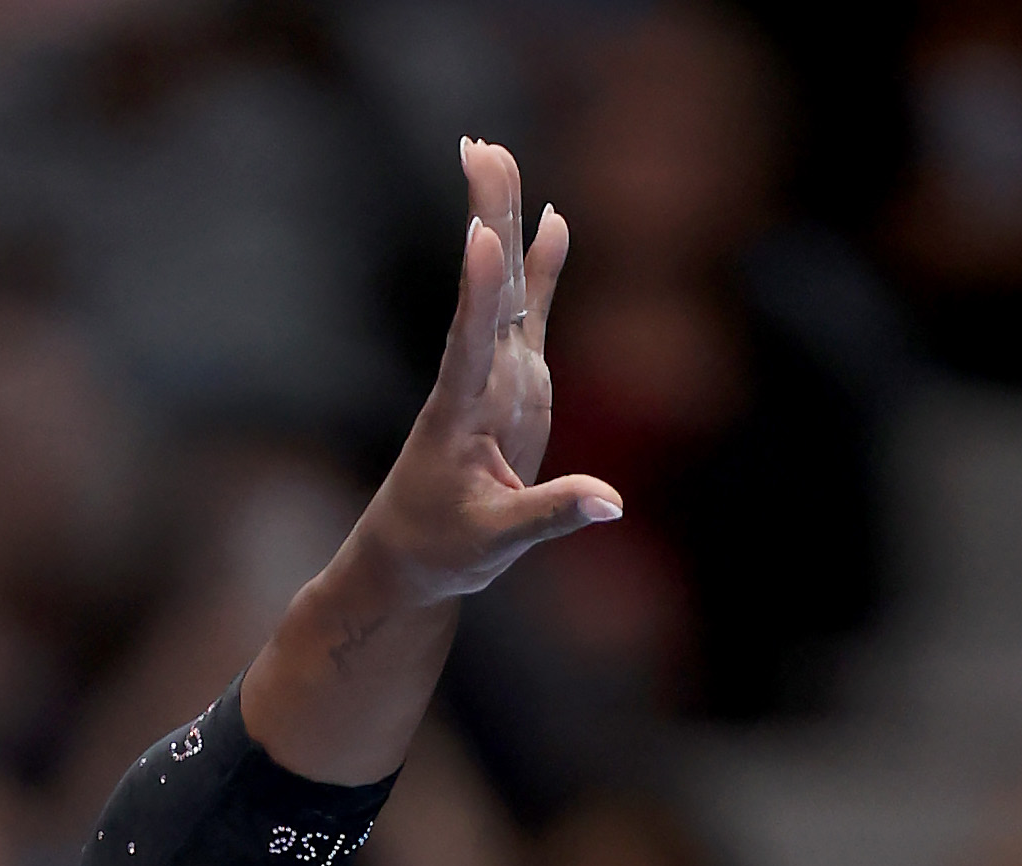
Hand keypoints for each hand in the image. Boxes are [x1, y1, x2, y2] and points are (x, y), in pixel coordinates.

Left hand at [235, 140, 620, 784]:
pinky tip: (552, 219)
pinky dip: (541, 267)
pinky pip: (530, 313)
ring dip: (500, 220)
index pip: (469, 346)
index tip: (480, 237)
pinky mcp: (514, 384)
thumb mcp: (495, 544)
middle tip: (478, 150)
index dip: (479, 294)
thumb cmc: (441, 552)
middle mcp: (476, 382)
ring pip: (501, 287)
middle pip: (483, 290)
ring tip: (494, 153)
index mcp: (459, 416)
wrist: (410, 559)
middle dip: (484, 219)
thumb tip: (612, 502)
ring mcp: (495, 377)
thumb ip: (549, 515)